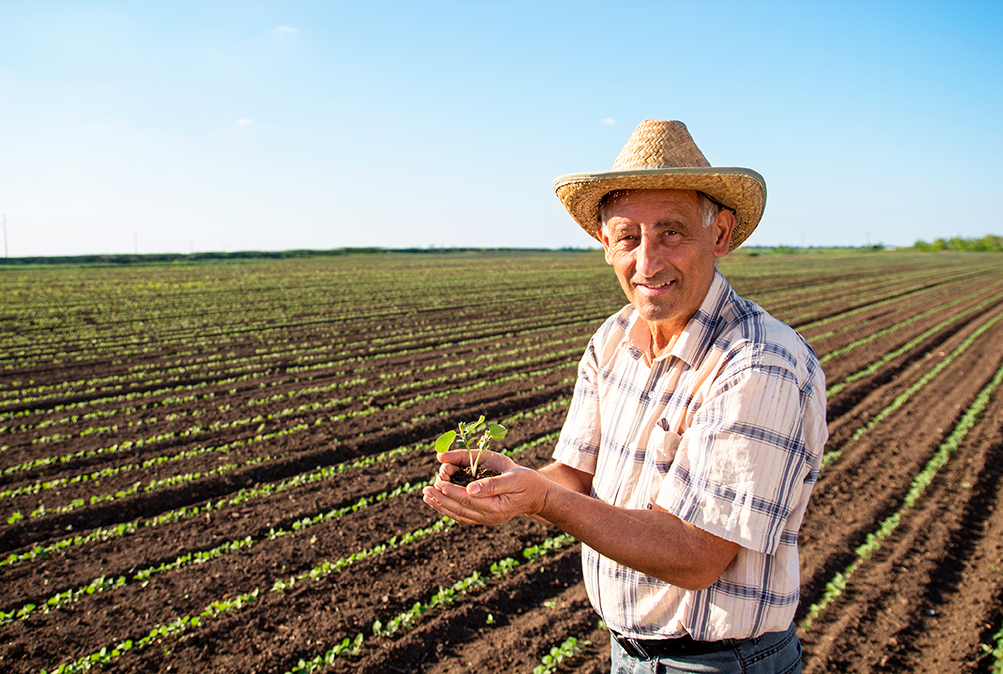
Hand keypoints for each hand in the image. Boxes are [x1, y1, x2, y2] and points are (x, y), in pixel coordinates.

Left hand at [422, 451, 548, 524]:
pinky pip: (463, 515)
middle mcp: (489, 517)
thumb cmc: (526, 482)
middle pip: (459, 510)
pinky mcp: (484, 517)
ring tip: (426, 496)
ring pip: (459, 515)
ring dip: (441, 506)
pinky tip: (439, 502)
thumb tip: (469, 489)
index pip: (467, 501)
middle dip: (441, 500)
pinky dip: (449, 509)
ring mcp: (486, 519)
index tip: (439, 483)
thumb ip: (491, 485)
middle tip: (425, 490)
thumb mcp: (513, 479)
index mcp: (496, 508)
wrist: (538, 496)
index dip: (451, 492)